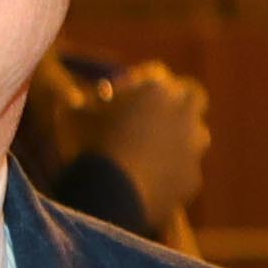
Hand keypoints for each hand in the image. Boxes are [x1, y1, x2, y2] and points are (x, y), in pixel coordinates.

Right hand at [84, 61, 210, 223]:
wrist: (109, 194)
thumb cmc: (87, 145)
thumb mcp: (71, 115)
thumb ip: (80, 102)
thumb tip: (76, 101)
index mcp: (157, 89)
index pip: (156, 73)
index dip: (139, 81)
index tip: (123, 92)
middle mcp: (183, 113)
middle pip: (191, 96)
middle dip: (175, 102)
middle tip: (153, 113)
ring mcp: (193, 148)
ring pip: (196, 135)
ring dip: (179, 138)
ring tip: (150, 151)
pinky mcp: (192, 179)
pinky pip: (185, 171)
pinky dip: (172, 173)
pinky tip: (150, 182)